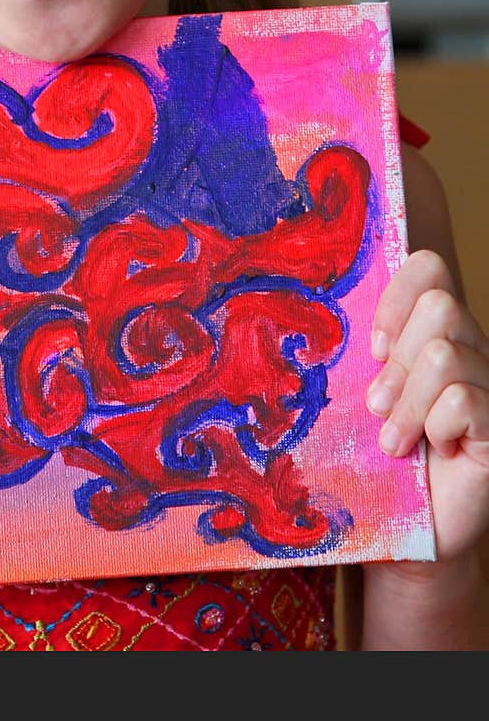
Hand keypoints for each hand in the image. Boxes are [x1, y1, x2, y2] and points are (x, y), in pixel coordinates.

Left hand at [367, 248, 488, 561]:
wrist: (406, 528)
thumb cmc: (377, 458)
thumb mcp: (362, 394)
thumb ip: (362, 352)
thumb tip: (326, 309)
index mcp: (433, 332)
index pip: (429, 267)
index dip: (398, 295)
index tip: (372, 346)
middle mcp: (470, 350)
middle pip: (440, 306)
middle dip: (398, 360)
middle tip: (379, 405)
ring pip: (446, 355)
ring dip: (408, 403)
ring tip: (394, 440)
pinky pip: (463, 401)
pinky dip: (435, 428)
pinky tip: (433, 453)